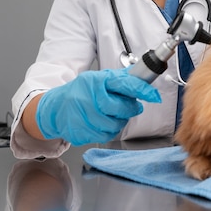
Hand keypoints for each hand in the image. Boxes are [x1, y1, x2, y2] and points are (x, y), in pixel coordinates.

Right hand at [36, 68, 160, 145]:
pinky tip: (104, 123)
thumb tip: (145, 75)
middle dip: (131, 109)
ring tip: (114, 115)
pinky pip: (104, 136)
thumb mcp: (100, 79)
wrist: (55, 107)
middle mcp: (89, 97)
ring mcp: (82, 115)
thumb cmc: (82, 91)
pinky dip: (108, 131)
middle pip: (120, 108)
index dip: (142, 90)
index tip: (154, 96)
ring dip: (120, 121)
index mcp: (97, 81)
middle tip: (132, 106)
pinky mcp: (79, 130)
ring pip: (114, 125)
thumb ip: (121, 79)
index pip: (124, 84)